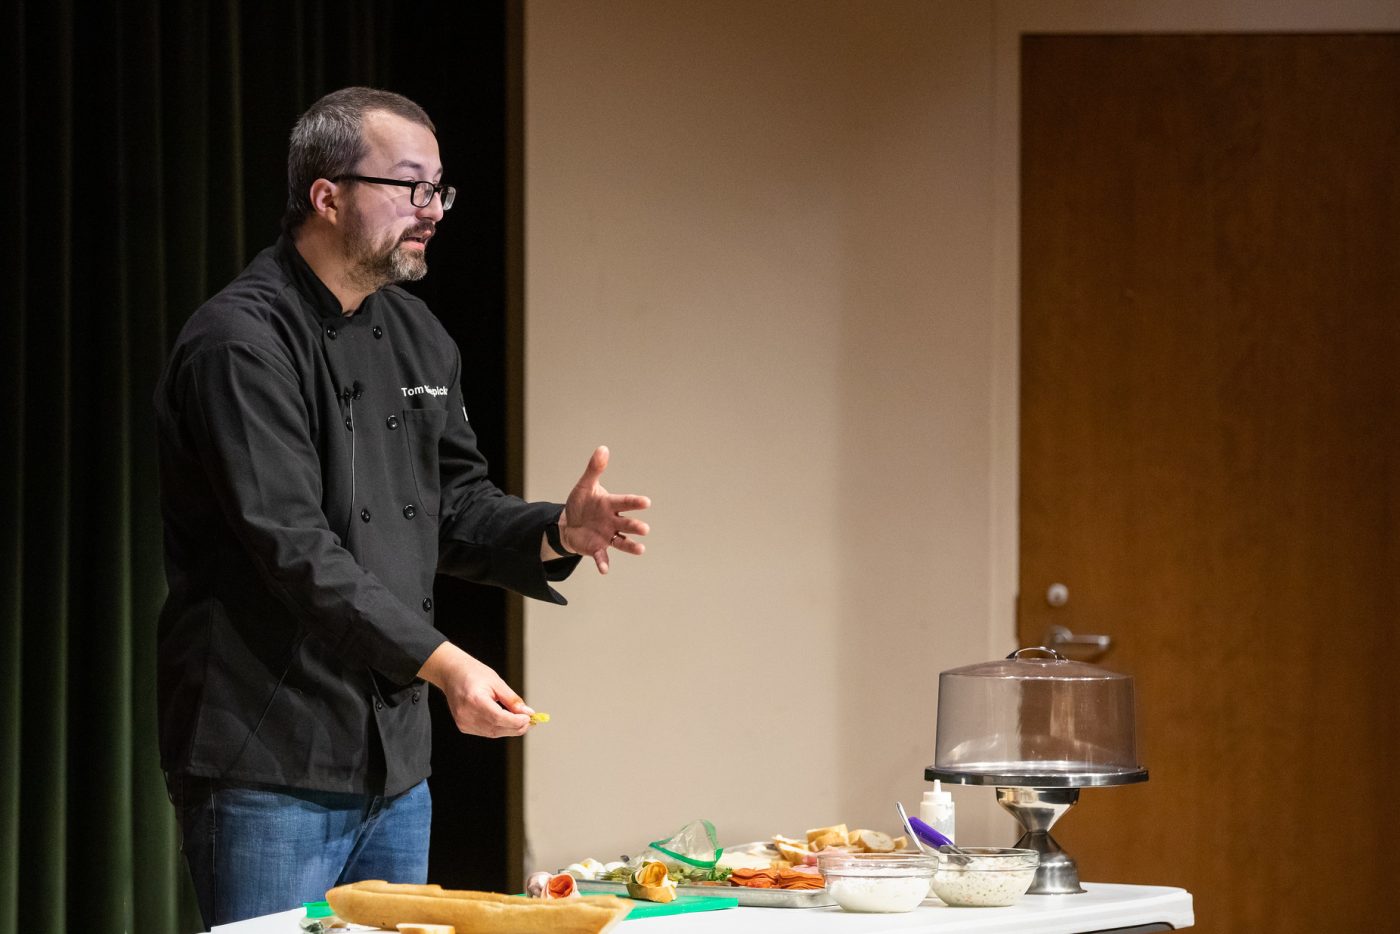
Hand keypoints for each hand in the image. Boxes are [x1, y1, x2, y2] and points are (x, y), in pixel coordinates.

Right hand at [417, 642, 532, 737]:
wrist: (452, 674)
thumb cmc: (474, 674)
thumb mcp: (497, 682)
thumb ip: (512, 700)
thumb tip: (528, 713)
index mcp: (474, 700)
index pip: (499, 718)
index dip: (516, 721)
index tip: (529, 718)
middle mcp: (466, 714)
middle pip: (496, 728)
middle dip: (516, 727)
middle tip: (529, 721)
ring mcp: (463, 722)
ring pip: (492, 733)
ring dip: (508, 729)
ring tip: (520, 720)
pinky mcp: (463, 726)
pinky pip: (485, 732)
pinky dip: (497, 728)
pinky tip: (504, 720)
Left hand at [560, 445, 651, 573]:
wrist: (568, 523)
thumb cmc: (581, 503)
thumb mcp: (585, 486)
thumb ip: (594, 469)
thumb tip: (603, 448)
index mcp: (611, 505)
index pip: (625, 503)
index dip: (635, 502)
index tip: (646, 502)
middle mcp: (613, 521)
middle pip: (627, 524)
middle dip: (635, 527)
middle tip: (644, 529)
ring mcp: (607, 536)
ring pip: (622, 542)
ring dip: (631, 546)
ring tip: (641, 549)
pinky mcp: (597, 548)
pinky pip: (602, 556)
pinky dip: (603, 563)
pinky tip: (604, 570)